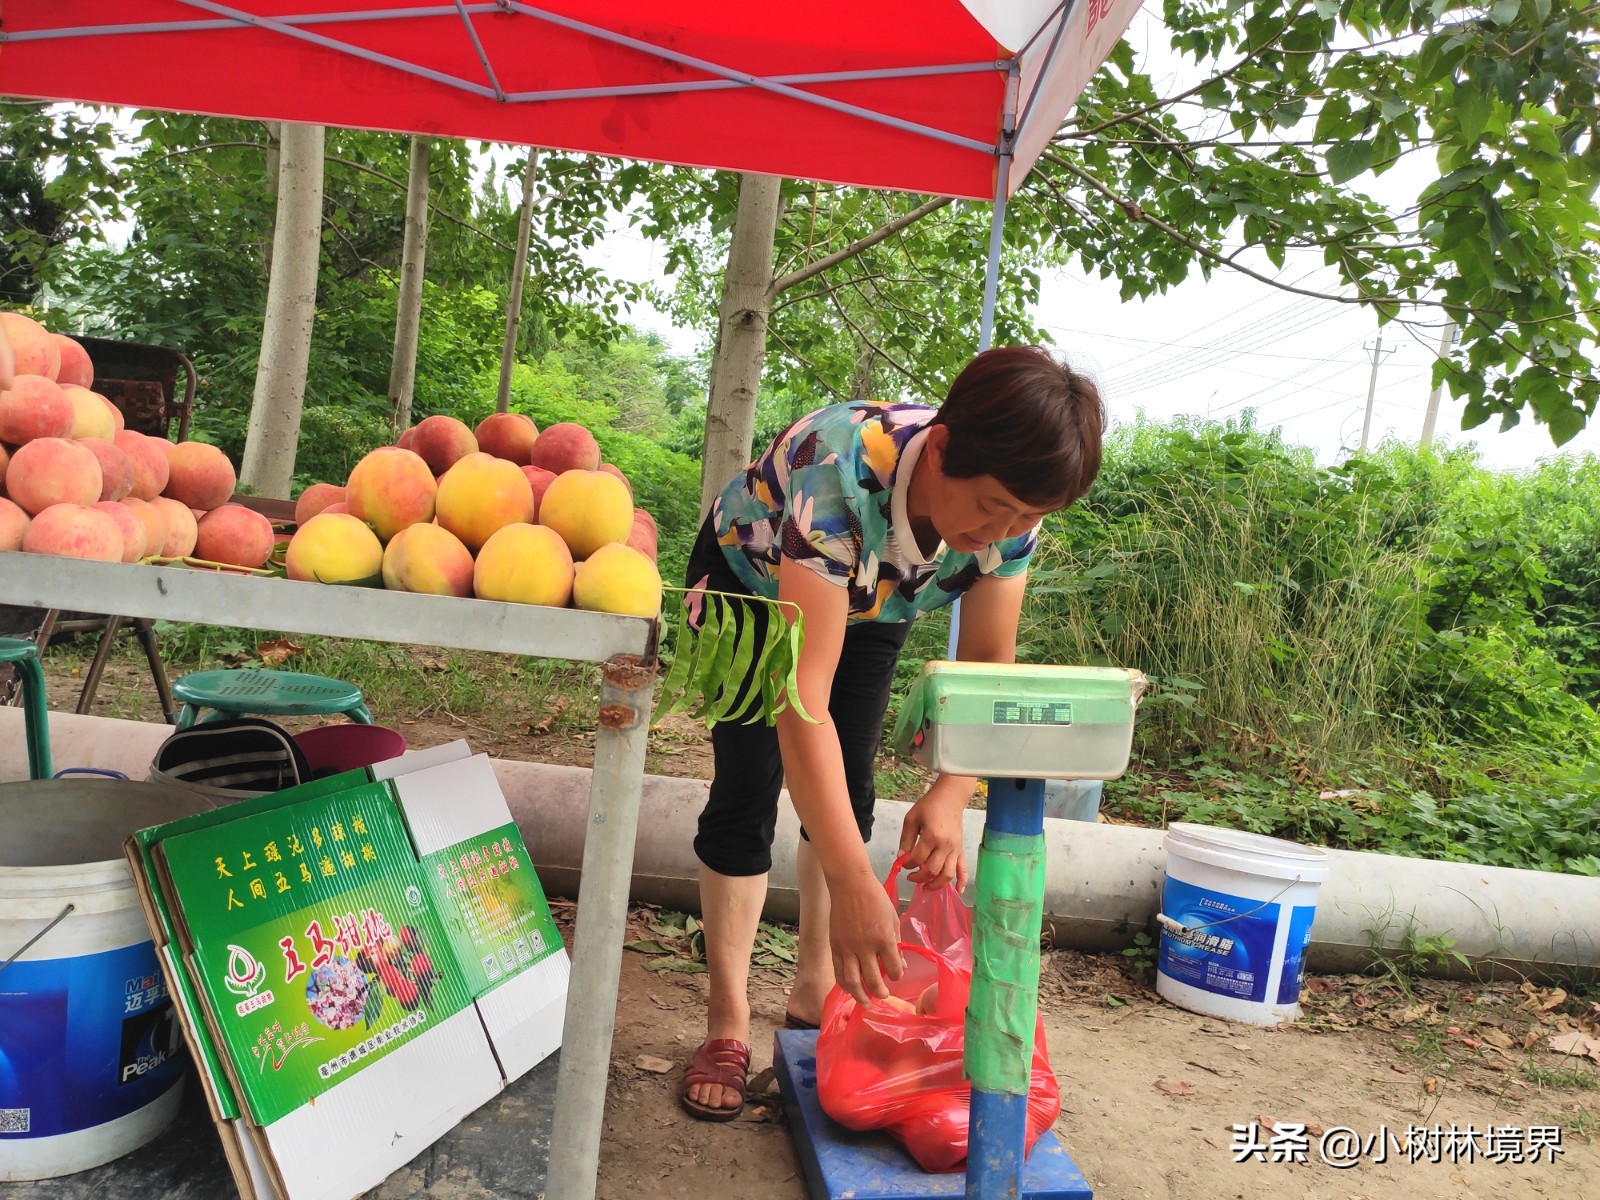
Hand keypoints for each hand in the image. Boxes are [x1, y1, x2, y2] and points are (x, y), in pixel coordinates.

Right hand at [826, 870, 903, 1005]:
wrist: (850, 884)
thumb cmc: (875, 898)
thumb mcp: (892, 919)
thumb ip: (896, 943)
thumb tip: (900, 966)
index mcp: (884, 938)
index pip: (894, 969)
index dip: (897, 975)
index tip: (896, 974)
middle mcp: (865, 946)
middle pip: (874, 980)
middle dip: (880, 992)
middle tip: (883, 995)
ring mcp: (848, 947)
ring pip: (852, 981)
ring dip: (860, 995)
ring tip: (865, 1002)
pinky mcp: (835, 946)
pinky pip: (838, 971)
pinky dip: (844, 984)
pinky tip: (850, 989)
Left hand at [898, 783, 968, 889]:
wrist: (950, 798)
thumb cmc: (929, 806)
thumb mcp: (911, 819)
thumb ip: (906, 839)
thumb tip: (901, 857)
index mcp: (932, 836)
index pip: (917, 858)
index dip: (908, 864)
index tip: (903, 863)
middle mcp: (945, 846)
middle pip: (932, 870)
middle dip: (919, 878)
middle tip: (910, 878)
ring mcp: (955, 849)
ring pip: (947, 874)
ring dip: (936, 885)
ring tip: (926, 888)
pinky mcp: (961, 850)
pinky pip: (964, 869)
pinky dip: (962, 882)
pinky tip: (958, 892)